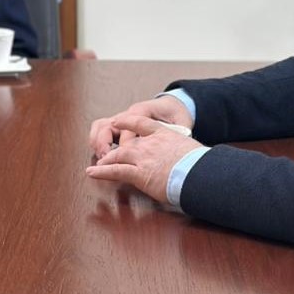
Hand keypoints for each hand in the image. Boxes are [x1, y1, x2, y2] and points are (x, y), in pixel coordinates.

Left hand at [86, 114, 202, 202]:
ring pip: (118, 155)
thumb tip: (190, 158)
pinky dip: (101, 172)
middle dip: (115, 147)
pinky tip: (92, 173)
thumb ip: (184, 151)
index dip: (128, 121)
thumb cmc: (201, 164)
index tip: (118, 120)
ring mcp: (142, 157)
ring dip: (106, 160)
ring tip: (99, 164)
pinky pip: (115, 171)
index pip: (142, 123)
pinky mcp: (138, 173)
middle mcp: (150, 143)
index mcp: (164, 134)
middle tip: (108, 152)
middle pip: (127, 141)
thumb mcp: (192, 149)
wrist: (199, 172)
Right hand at [89, 95, 192, 158]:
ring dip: (97, 142)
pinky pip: (101, 130)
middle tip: (106, 158)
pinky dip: (97, 142)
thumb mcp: (181, 122)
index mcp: (142, 110)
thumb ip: (179, 130)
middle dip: (104, 142)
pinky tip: (102, 156)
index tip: (126, 154)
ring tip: (101, 158)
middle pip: (108, 123)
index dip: (126, 141)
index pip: (127, 124)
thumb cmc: (175, 115)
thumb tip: (180, 139)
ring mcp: (121, 119)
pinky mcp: (118, 125)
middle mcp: (128, 113)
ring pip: (100, 126)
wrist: (171, 106)